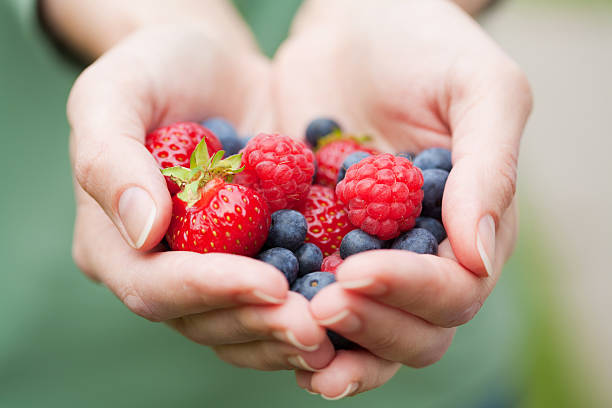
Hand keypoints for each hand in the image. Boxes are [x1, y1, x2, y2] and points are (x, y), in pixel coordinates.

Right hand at [69, 26, 334, 371]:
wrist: (216, 67)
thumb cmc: (156, 69)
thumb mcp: (114, 93)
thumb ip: (112, 159)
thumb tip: (143, 231)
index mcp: (113, 242)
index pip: (154, 285)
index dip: (211, 290)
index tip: (269, 284)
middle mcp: (162, 269)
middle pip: (203, 320)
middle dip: (260, 323)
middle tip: (315, 328)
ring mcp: (212, 269)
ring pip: (243, 325)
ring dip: (288, 333)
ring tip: (336, 331)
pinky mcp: (255, 258)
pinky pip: (278, 300)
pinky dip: (310, 309)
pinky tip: (349, 313)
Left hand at [274, 0, 531, 397]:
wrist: (352, 19)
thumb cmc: (424, 42)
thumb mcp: (479, 89)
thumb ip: (490, 170)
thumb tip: (480, 256)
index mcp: (469, 226)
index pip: (454, 290)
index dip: (411, 292)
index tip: (359, 272)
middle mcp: (420, 251)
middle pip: (412, 328)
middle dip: (369, 326)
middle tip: (319, 308)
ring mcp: (365, 250)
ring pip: (359, 326)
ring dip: (329, 343)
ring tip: (287, 330)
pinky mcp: (315, 239)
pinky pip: (305, 290)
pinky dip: (286, 312)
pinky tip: (259, 314)